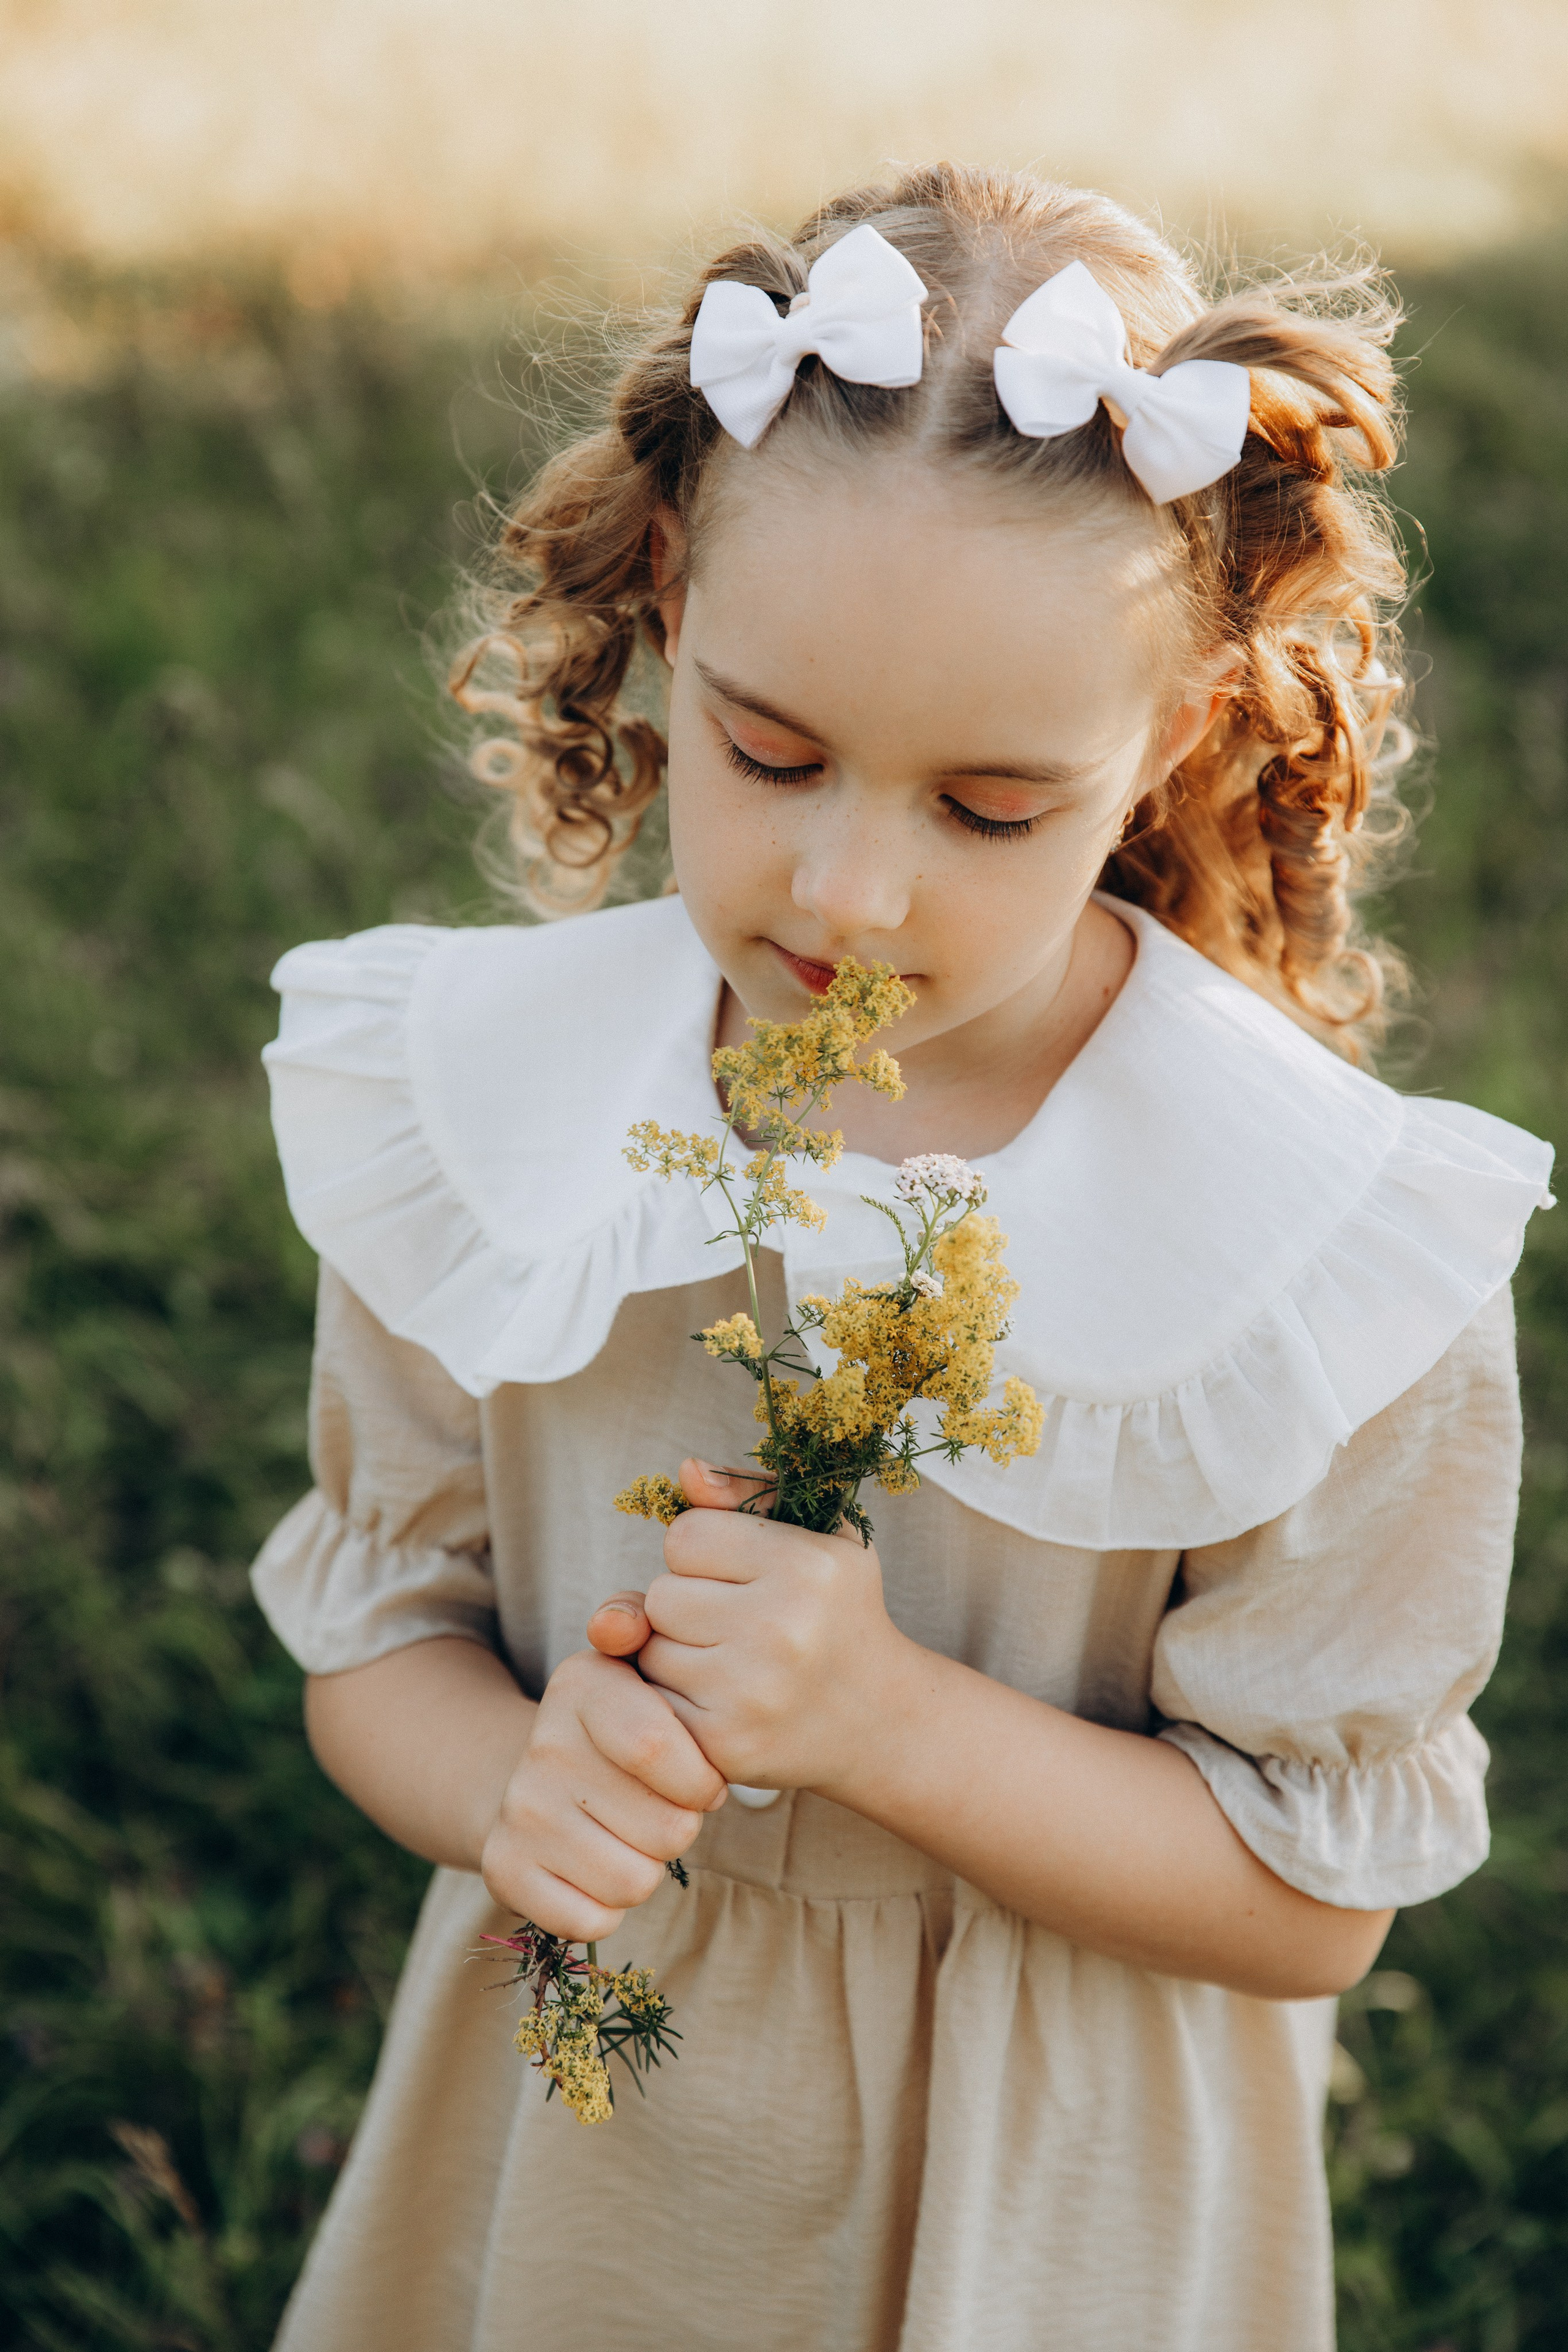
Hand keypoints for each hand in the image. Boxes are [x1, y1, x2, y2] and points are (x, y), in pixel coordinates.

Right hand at [480, 1647, 726, 1941]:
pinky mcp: (502, 1868)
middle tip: (663, 1808)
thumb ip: (641, 1622)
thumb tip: (617, 1626)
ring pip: (635, 1880)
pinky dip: (607, 1908)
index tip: (704, 1780)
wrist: (529, 1779)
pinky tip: (597, 1869)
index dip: (701, 1779)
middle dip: (682, 1826)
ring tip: (632, 1835)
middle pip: (666, 1827)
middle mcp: (542, 1746)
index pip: (657, 1747)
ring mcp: (518, 1810)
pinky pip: (591, 1920)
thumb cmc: (620, 1726)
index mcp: (582, 1684)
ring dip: (649, 1868)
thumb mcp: (637, 1665)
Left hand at [631, 1457, 912, 1794]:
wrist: (880, 1721)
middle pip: (661, 1594)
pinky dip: (675, 1699)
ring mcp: (750, 1692)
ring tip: (733, 1661)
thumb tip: (685, 1470)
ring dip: (677, 1652)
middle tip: (738, 1624)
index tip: (741, 1576)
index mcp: (807, 1567)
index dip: (704, 1553)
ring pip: (651, 1649)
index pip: (684, 1535)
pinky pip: (653, 1700)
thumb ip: (747, 1495)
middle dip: (688, 1604)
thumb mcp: (820, 1538)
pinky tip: (721, 1698)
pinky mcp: (724, 1744)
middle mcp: (780, 1628)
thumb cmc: (840, 1614)